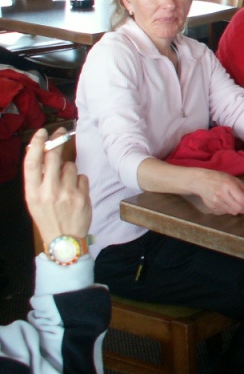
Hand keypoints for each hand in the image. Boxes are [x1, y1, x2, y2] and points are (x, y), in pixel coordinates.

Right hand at [23, 128, 91, 248]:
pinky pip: (82, 177)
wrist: (64, 241)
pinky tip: (75, 192)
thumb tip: (44, 154)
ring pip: (70, 166)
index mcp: (32, 193)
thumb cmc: (48, 217)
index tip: (42, 132)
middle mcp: (48, 192)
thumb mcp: (35, 201)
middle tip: (61, 133)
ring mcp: (67, 194)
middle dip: (58, 143)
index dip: (37, 144)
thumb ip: (38, 180)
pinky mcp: (82, 196)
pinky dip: (80, 181)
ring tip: (65, 184)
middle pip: (53, 158)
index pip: (32, 163)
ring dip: (69, 169)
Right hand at [193, 169, 243, 215]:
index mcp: (229, 186)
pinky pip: (225, 212)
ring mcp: (216, 203)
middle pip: (238, 209)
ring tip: (240, 205)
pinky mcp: (212, 208)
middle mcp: (222, 195)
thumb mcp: (234, 180)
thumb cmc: (219, 178)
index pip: (243, 200)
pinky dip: (230, 210)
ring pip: (232, 212)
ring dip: (239, 211)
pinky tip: (229, 204)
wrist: (201, 181)